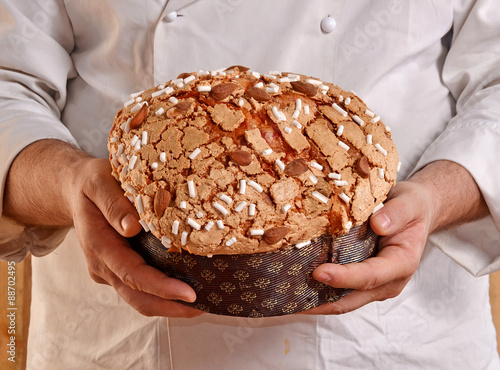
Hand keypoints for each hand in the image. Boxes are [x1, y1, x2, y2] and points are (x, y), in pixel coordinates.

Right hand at [67, 157, 201, 317]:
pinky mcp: (117, 268)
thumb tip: (131, 226)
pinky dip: (161, 294)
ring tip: (199, 304)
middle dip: (170, 307)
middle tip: (202, 306)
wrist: (76, 188)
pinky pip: (139, 288)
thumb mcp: (98, 181)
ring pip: (138, 298)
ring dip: (168, 305)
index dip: (160, 287)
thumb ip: (113, 202)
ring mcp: (109, 269)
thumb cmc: (91, 182)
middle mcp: (103, 263)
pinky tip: (185, 288)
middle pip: (137, 297)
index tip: (187, 293)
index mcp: (98, 244)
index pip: (131, 274)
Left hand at [304, 160, 487, 314]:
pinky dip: (318, 291)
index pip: (370, 276)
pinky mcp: (361, 281)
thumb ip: (397, 212)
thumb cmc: (411, 207)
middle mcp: (388, 281)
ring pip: (342, 301)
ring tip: (287, 298)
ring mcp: (374, 285)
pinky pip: (338, 292)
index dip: (344, 277)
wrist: (414, 211)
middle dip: (320, 302)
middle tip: (290, 298)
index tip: (318, 272)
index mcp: (402, 263)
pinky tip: (296, 286)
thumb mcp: (410, 202)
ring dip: (315, 301)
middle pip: (351, 299)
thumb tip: (378, 224)